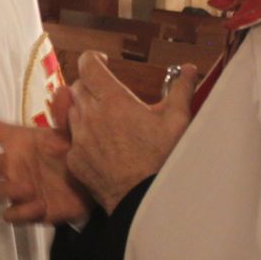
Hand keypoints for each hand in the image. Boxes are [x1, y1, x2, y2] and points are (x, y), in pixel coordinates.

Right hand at [0, 111, 92, 225]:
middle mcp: (14, 165)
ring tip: (30, 187)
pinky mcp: (29, 211)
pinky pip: (12, 215)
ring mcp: (19, 189)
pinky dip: (22, 212)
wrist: (95, 185)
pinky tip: (40, 205)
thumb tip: (63, 91)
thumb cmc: (77, 153)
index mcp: (21, 142)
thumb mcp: (73, 133)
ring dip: (7, 190)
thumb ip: (65, 116)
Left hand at [65, 52, 198, 212]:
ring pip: (71, 112)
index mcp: (114, 100)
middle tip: (109, 96)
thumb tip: (189, 68)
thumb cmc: (163, 160)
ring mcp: (79, 139)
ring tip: (108, 122)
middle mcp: (90, 116)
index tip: (103, 62)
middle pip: (78, 87)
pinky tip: (102, 146)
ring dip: (85, 110)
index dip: (94, 59)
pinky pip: (71, 139)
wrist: (145, 201)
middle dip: (91, 86)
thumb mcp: (178, 121)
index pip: (88, 64)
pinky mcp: (74, 160)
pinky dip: (82, 137)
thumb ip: (181, 89)